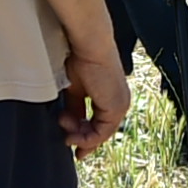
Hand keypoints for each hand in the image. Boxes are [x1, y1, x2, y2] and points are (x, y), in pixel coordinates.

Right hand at [56, 44, 131, 158]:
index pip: (100, 124)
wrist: (90, 46)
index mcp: (111, 97)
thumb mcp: (75, 90)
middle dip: (83, 141)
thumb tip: (69, 121)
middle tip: (67, 141)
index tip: (70, 140)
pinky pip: (101, 133)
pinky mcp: (116, 108)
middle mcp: (119, 102)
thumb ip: (75, 107)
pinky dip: (86, 138)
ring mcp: (120, 106)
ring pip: (102, 135)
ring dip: (81, 138)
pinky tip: (72, 135)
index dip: (85, 136)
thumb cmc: (81, 59)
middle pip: (102, 132)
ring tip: (66, 133)